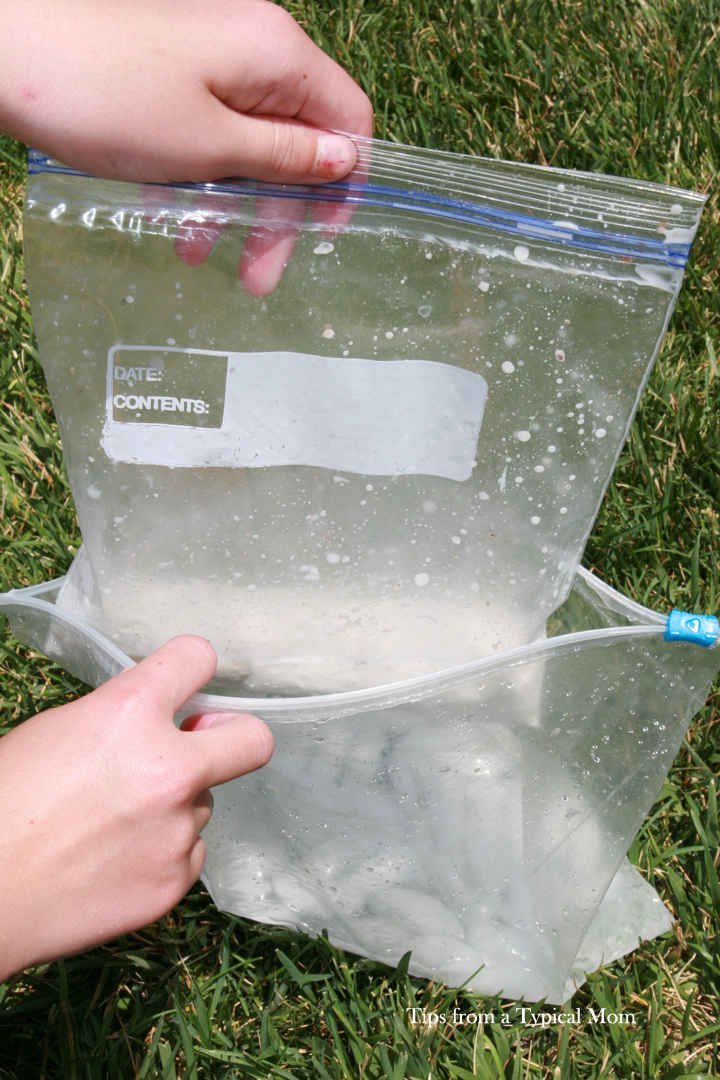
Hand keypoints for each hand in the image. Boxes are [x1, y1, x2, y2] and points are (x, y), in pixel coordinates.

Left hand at [0, 0, 372, 292]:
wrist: (6, 50)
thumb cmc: (108, 97)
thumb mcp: (211, 144)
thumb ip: (286, 157)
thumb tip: (342, 161)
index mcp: (276, 53)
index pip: (349, 117)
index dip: (344, 181)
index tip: (322, 236)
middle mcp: (251, 44)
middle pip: (296, 138)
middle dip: (279, 212)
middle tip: (259, 279)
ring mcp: (208, 53)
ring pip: (247, 140)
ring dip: (233, 203)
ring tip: (200, 256)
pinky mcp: (170, 67)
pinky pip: (206, 127)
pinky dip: (198, 174)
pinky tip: (172, 214)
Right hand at [0, 636, 272, 981]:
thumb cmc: (2, 806)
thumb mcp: (55, 731)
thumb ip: (121, 718)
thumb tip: (156, 722)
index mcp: (129, 714)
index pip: (198, 659)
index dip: (190, 668)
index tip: (186, 684)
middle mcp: (167, 769)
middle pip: (253, 739)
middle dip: (231, 737)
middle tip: (199, 748)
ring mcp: (176, 830)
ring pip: (203, 802)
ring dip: (173, 805)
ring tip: (112, 824)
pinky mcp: (174, 882)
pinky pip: (189, 851)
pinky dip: (162, 852)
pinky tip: (114, 860)